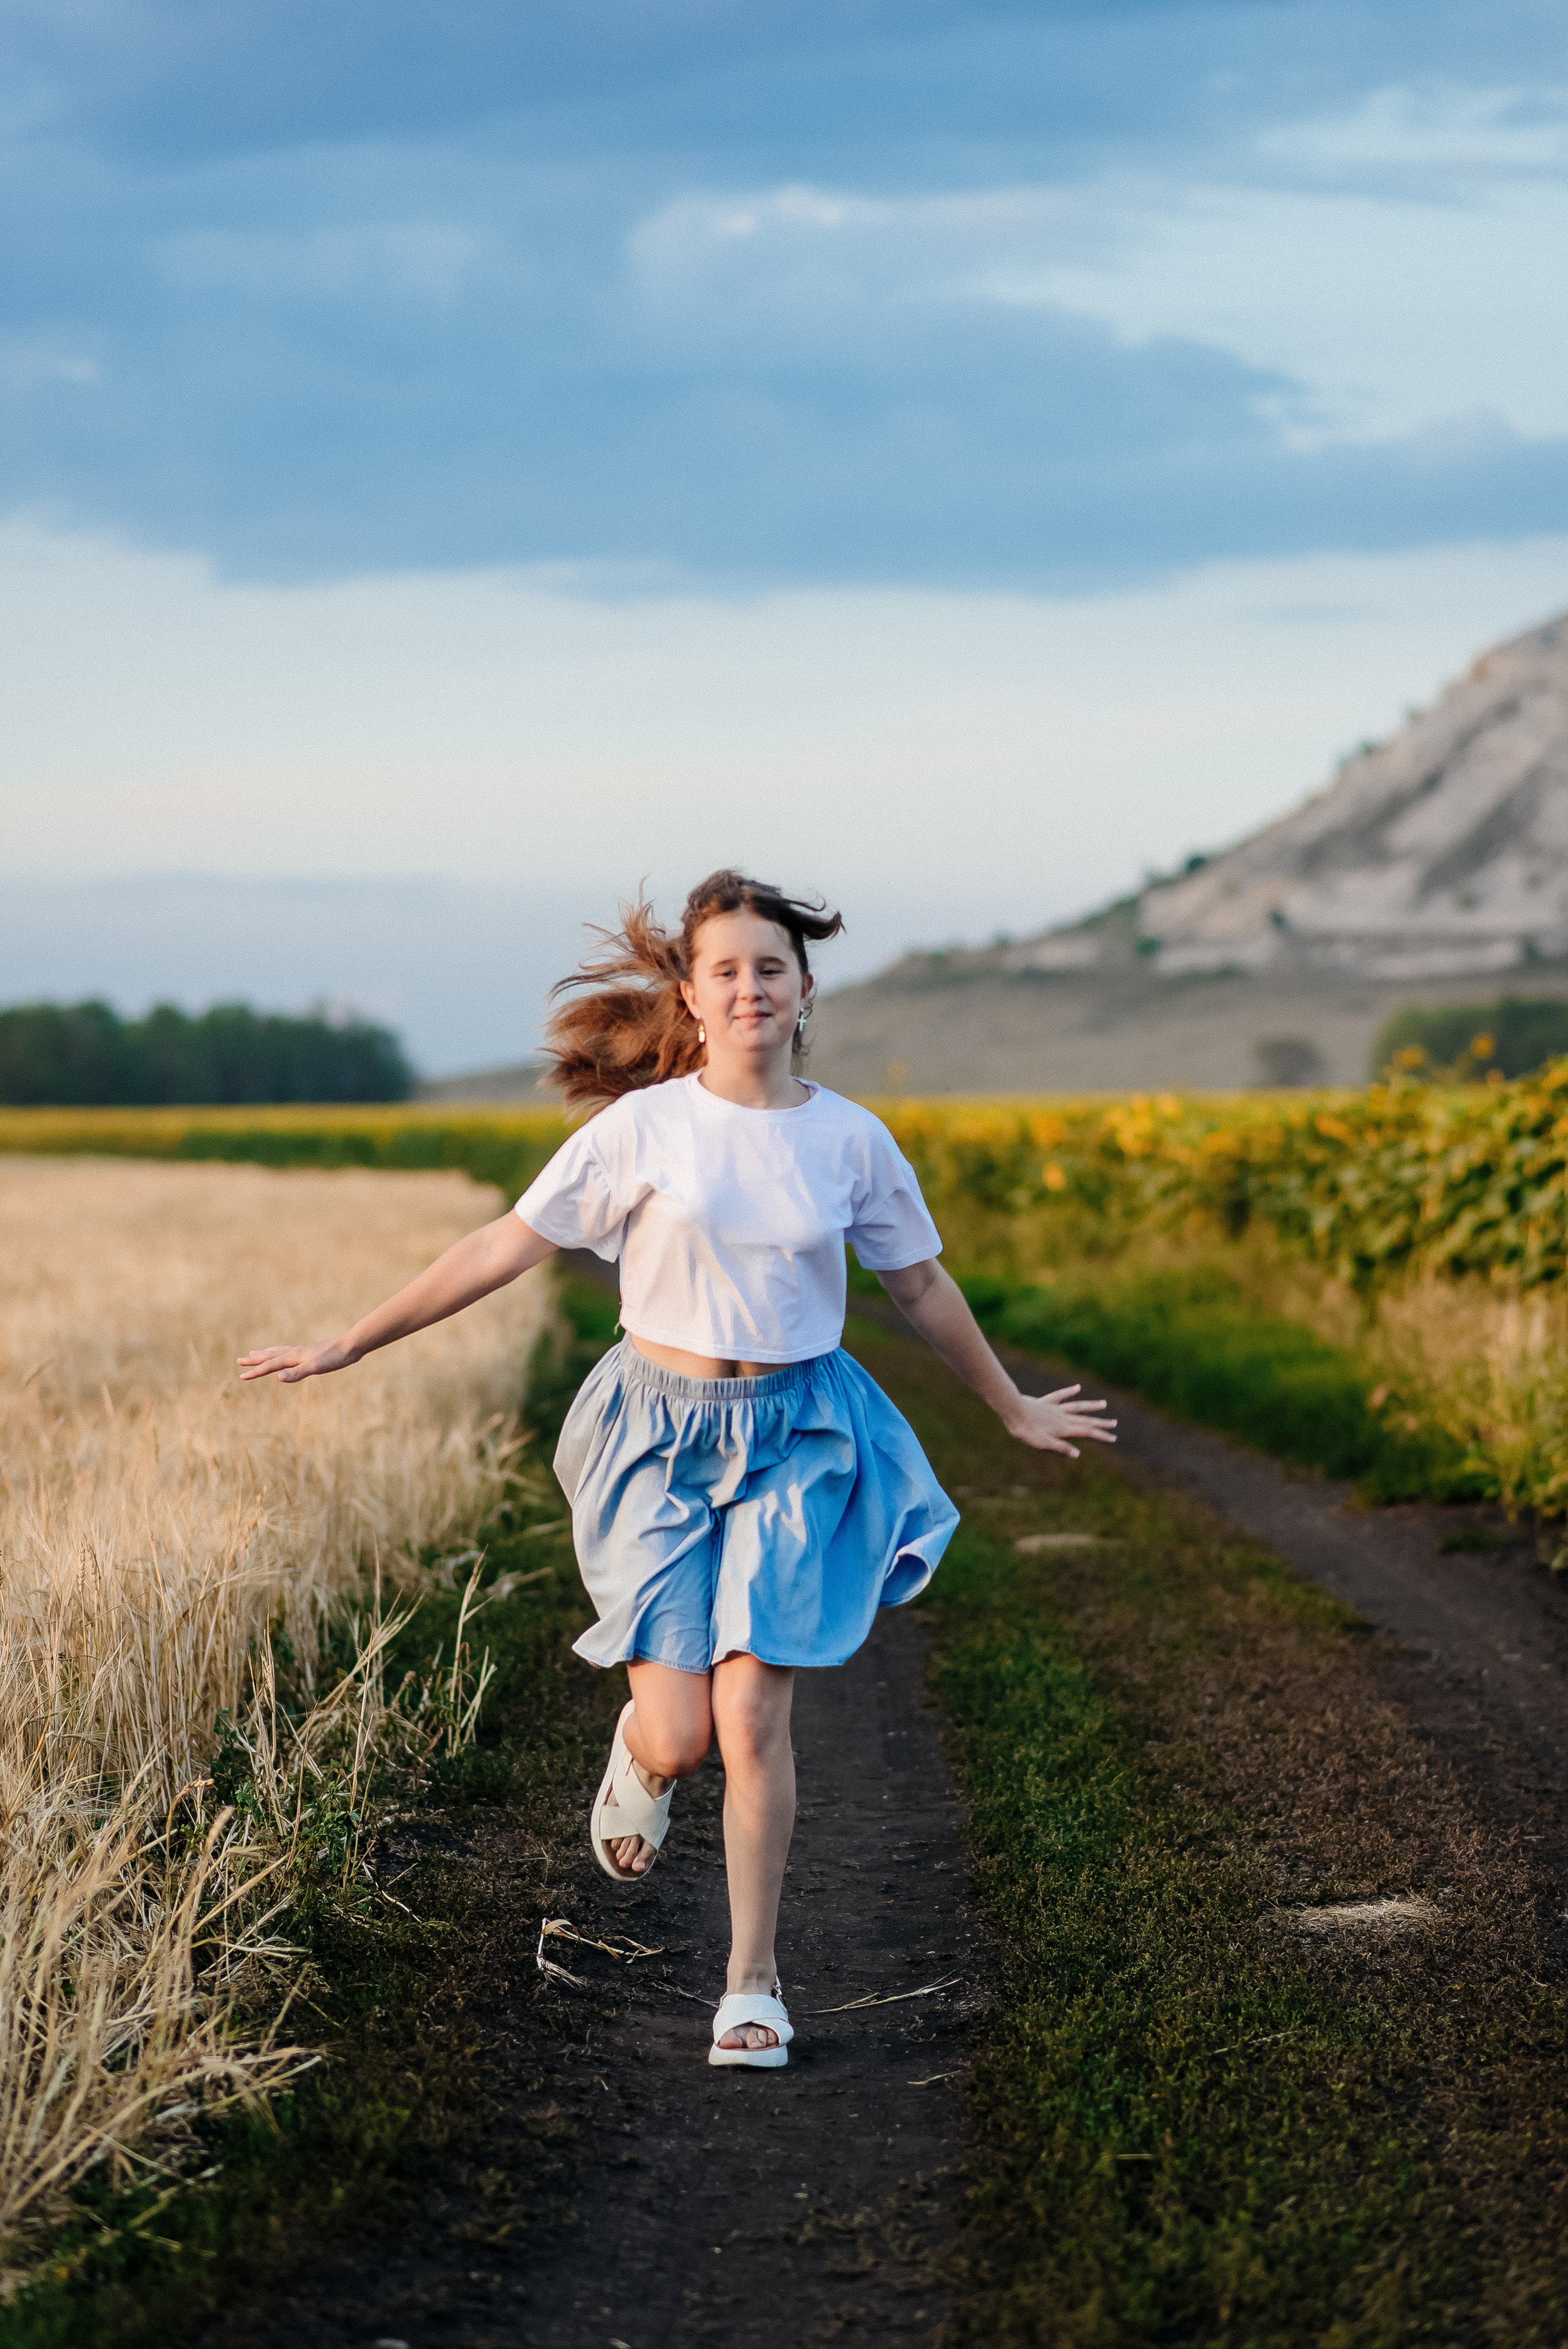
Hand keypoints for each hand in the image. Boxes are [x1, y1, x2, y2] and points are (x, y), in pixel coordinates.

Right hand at [236, 1341, 353, 1384]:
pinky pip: (288, 1352)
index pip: (270, 1366)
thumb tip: (278, 1378)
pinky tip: (284, 1355)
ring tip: (254, 1353)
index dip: (255, 1372)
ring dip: (264, 1353)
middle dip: (254, 1360)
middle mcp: (295, 1352)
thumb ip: (297, 1373)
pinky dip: (279, 1353)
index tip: (241, 1377)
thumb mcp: (316, 1368)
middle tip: (239, 1360)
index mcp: (294, 1357)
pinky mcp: (310, 1352)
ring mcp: (302, 1351)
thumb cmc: (334, 1358)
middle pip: (270, 1355)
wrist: (351, 1346)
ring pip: (278, 1351)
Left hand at [1004, 1384, 1116, 1457]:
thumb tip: (1078, 1454)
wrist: (1013, 1410)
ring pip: (1077, 1406)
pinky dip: (1070, 1391)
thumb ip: (1061, 1448)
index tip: (1114, 1438)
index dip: (1101, 1435)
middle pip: (1085, 1420)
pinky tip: (1078, 1388)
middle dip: (1101, 1423)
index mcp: (1064, 1429)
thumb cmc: (1026, 1430)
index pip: (1086, 1432)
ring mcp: (1055, 1408)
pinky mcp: (1046, 1402)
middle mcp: (1063, 1417)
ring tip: (1103, 1404)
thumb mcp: (1043, 1444)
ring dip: (1091, 1406)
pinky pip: (1060, 1396)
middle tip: (1114, 1424)